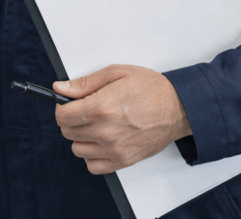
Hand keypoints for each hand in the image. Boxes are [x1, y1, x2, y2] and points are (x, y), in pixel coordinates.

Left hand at [52, 64, 192, 174]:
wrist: (179, 108)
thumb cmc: (151, 89)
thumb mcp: (116, 73)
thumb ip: (84, 83)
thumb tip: (60, 88)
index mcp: (101, 108)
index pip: (62, 116)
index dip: (61, 108)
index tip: (67, 104)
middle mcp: (106, 131)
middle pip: (68, 132)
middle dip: (71, 120)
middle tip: (84, 112)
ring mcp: (115, 149)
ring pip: (78, 149)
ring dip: (81, 138)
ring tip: (95, 125)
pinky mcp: (124, 161)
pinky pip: (93, 166)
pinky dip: (92, 155)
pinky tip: (100, 142)